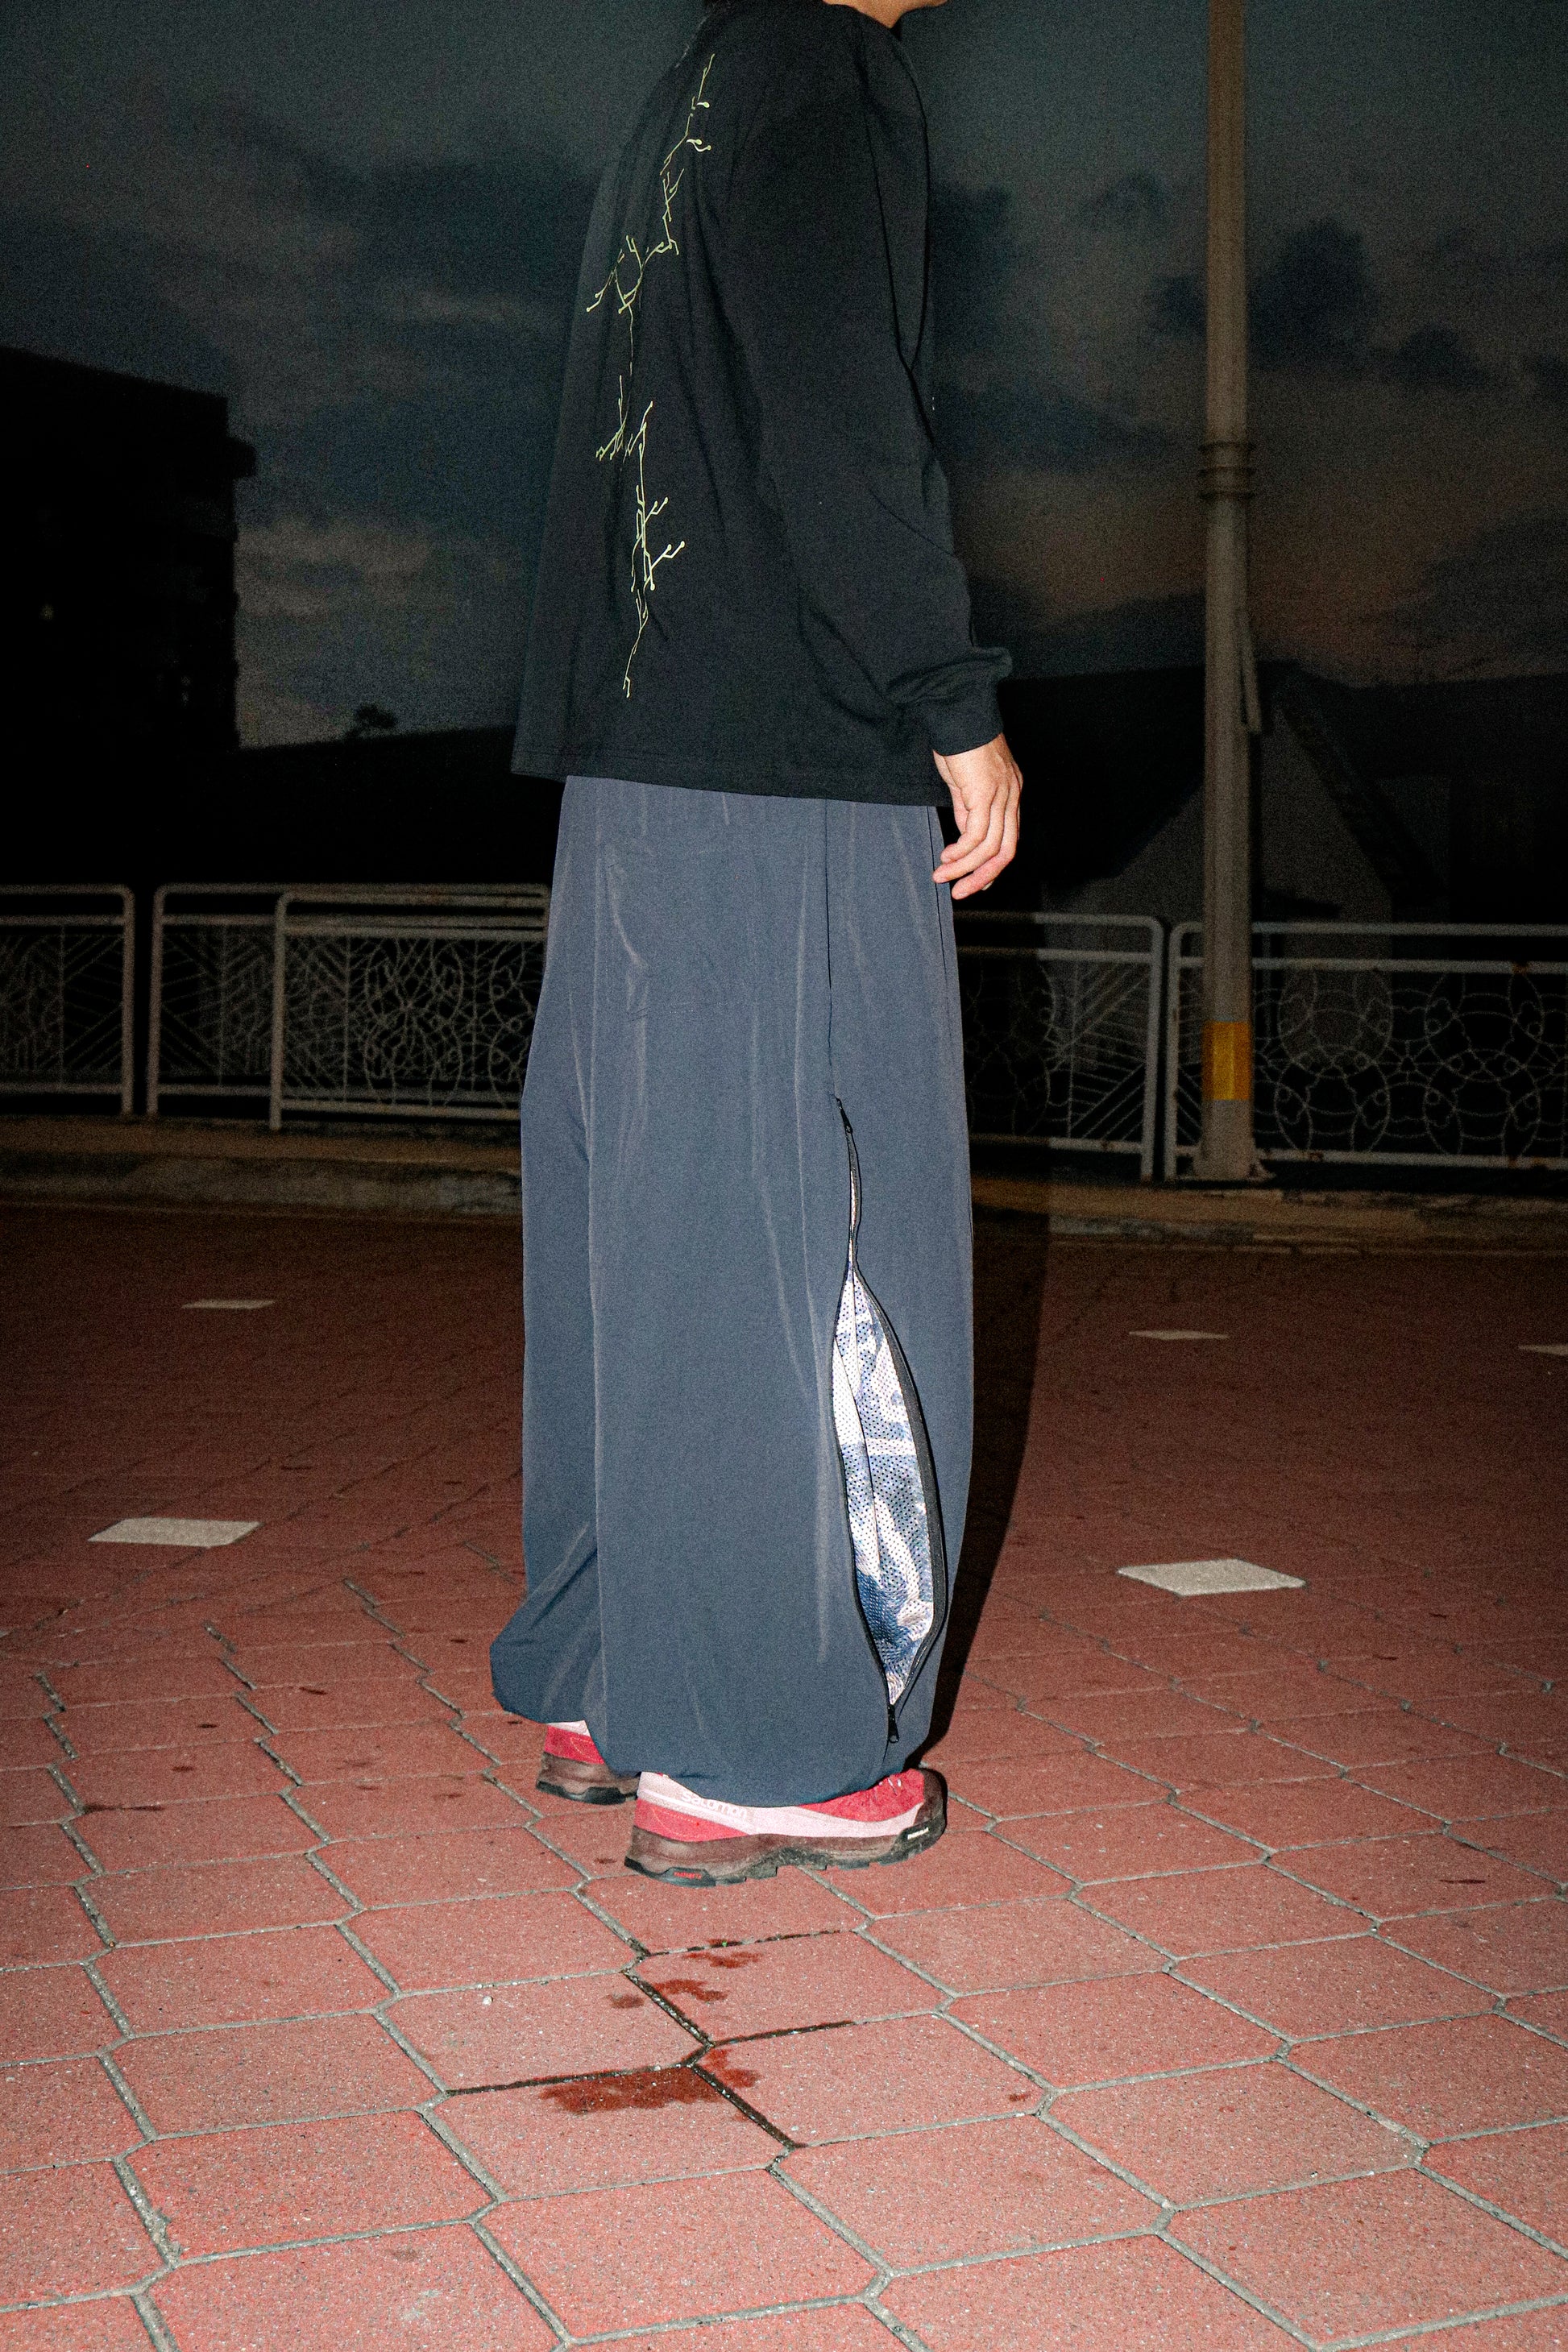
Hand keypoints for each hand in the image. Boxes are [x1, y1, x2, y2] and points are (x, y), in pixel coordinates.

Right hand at [932, 732, 1021, 898]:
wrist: (957, 712)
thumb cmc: (958, 742)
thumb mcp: (964, 783)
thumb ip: (968, 810)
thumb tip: (964, 837)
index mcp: (1010, 793)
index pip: (1008, 840)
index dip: (992, 866)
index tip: (974, 882)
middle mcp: (1012, 796)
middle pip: (1005, 851)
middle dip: (982, 877)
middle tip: (960, 892)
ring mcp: (1002, 795)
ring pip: (989, 847)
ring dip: (964, 868)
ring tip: (942, 876)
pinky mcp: (986, 793)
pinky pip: (976, 834)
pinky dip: (961, 851)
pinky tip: (945, 856)